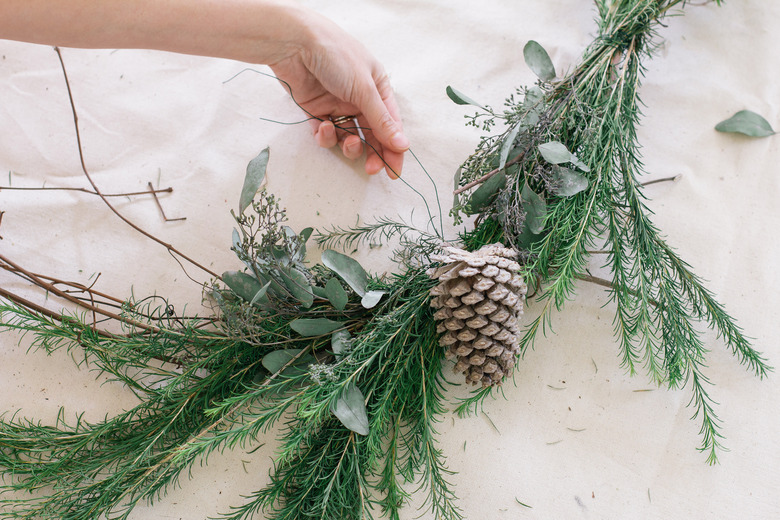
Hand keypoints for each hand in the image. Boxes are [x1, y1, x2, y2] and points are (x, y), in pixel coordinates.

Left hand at [269, 13, 407, 177]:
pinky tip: (324, 128)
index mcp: (377, 88)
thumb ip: (382, 121)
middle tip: (371, 169)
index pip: (390, 125)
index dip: (394, 149)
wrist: (295, 44)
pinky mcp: (315, 110)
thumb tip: (403, 145)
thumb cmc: (336, 56)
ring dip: (349, 145)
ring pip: (348, 137)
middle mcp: (359, 98)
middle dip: (372, 153)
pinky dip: (326, 136)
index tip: (394, 172)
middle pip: (370, 135)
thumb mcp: (365, 89)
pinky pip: (325, 133)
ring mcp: (337, 105)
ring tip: (349, 142)